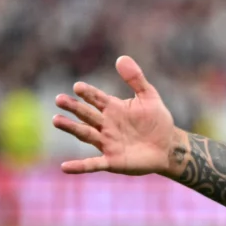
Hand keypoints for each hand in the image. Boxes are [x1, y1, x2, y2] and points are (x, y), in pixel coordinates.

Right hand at [53, 55, 181, 175]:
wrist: (168, 147)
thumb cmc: (157, 121)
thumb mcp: (149, 97)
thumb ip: (136, 79)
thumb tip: (121, 58)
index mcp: (113, 108)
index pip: (97, 98)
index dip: (88, 93)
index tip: (78, 87)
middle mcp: (106, 125)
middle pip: (86, 114)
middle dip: (73, 107)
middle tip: (59, 99)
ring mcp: (107, 143)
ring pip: (85, 134)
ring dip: (71, 128)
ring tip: (56, 120)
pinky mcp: (112, 161)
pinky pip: (93, 164)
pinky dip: (79, 166)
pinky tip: (64, 167)